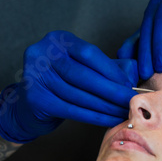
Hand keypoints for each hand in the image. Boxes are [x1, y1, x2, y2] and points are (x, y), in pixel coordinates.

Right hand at [0, 31, 138, 142]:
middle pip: (84, 75)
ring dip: (106, 106)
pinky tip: (110, 120)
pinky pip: (72, 110)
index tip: (129, 85)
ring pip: (79, 95)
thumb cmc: (62, 83)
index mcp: (58, 40)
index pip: (89, 53)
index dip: (111, 71)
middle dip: (112, 91)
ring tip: (123, 112)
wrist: (28, 105)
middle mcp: (42, 53)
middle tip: (131, 101)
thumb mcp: (80, 66)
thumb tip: (133, 74)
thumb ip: (104, 66)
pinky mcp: (36, 99)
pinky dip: (94, 117)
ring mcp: (35, 76)